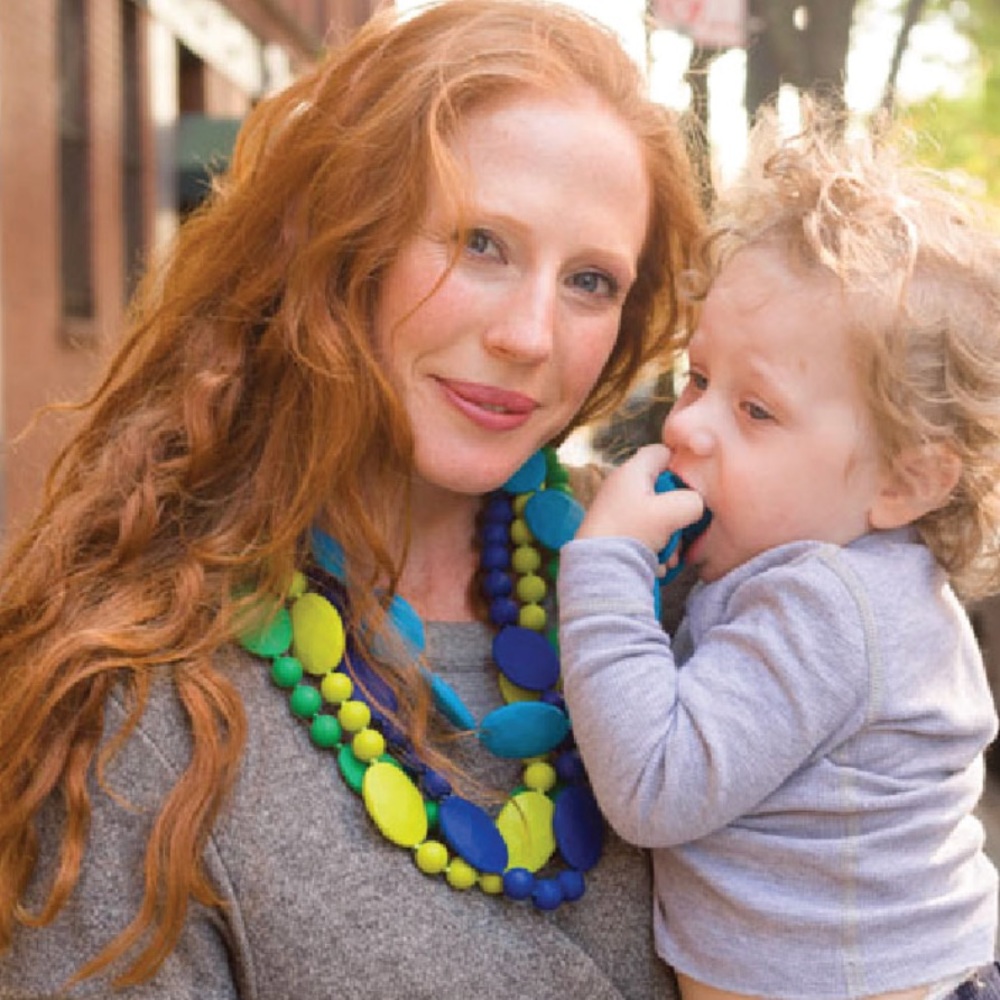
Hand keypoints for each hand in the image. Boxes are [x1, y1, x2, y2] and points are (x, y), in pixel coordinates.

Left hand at [577, 444, 704, 555]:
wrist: (599, 570)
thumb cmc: (631, 533)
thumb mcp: (671, 512)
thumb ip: (692, 501)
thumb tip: (695, 505)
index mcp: (632, 472)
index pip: (662, 452)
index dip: (682, 464)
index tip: (693, 487)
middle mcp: (622, 487)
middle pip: (663, 489)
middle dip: (677, 513)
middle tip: (681, 531)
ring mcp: (618, 510)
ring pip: (656, 516)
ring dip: (669, 537)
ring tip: (669, 556)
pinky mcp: (615, 531)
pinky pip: (644, 533)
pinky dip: (654, 547)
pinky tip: (656, 563)